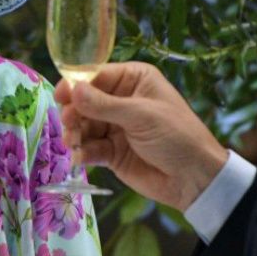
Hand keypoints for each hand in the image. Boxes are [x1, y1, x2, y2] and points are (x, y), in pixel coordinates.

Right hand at [57, 61, 227, 210]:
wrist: (195, 179)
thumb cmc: (176, 136)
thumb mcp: (141, 115)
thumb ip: (104, 105)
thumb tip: (72, 89)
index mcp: (134, 80)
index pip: (97, 76)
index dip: (77, 85)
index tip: (61, 94)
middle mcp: (122, 100)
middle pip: (85, 101)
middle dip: (74, 112)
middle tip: (69, 124)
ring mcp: (115, 127)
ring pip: (83, 125)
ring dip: (75, 134)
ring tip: (73, 144)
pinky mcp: (112, 152)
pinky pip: (90, 148)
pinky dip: (82, 152)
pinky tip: (81, 157)